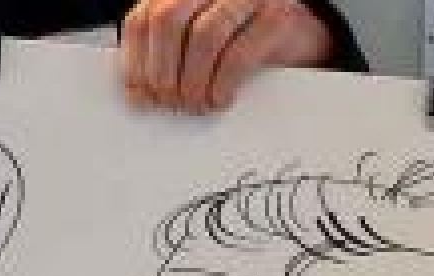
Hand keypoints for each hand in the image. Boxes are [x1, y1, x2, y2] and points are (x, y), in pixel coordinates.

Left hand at [121, 0, 332, 111]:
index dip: (136, 60)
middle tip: (168, 101)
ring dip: (192, 81)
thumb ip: (166, 53)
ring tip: (194, 104)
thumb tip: (138, 92)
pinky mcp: (276, 14)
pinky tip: (219, 99)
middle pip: (168, 20)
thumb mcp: (194, 39)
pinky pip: (239, 53)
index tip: (138, 93)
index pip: (143, 17)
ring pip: (203, 36)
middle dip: (162, 71)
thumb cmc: (239, 40)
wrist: (297, 33)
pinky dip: (222, 84)